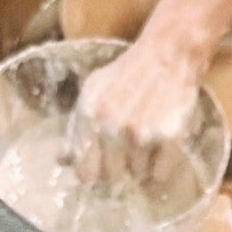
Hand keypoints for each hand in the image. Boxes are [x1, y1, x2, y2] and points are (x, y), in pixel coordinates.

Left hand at [70, 34, 204, 187]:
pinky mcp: (169, 138)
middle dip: (120, 166)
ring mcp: (141, 134)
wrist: (168, 54)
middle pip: (112, 177)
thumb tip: (62, 161)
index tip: (102, 165)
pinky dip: (162, 165)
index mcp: (90, 116)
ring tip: (147, 134)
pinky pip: (160, 174)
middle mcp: (112, 127)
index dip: (93, 171)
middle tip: (129, 146)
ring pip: (138, 174)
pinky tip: (162, 143)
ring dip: (143, 161)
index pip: (84, 171)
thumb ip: (76, 128)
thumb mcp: (92, 93)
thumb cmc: (126, 74)